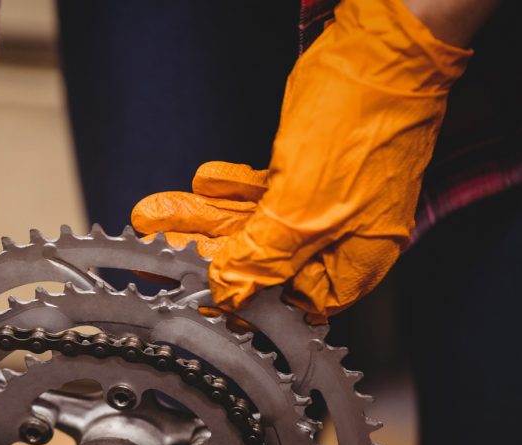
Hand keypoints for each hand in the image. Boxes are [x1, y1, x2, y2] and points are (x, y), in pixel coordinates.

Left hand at [132, 0, 471, 321]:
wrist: (380, 53)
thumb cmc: (361, 131)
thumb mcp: (304, 209)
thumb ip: (264, 255)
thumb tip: (229, 292)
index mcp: (354, 257)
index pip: (295, 301)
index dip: (250, 303)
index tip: (203, 299)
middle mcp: (337, 234)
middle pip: (263, 259)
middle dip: (207, 254)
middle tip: (159, 255)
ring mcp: (319, 201)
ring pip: (251, 220)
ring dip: (201, 216)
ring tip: (152, 218)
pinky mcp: (302, 170)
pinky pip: (256, 190)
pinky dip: (226, 187)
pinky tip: (199, 183)